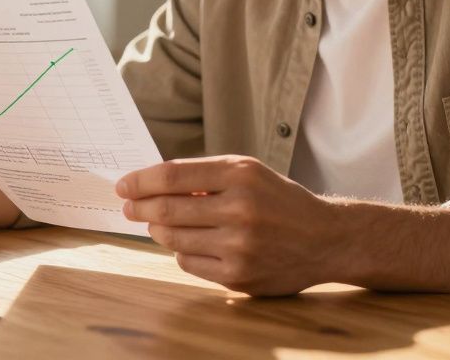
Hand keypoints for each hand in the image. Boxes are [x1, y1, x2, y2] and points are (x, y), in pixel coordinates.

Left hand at [117, 155, 340, 295]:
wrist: (325, 239)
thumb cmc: (278, 200)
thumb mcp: (247, 173)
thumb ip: (202, 176)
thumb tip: (150, 185)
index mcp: (240, 175)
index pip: (173, 176)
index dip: (140, 181)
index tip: (123, 186)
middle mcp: (240, 209)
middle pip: (167, 209)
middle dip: (139, 208)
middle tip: (128, 207)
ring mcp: (240, 246)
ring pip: (173, 238)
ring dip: (158, 230)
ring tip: (157, 223)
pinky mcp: (239, 276)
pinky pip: (188, 263)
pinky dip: (180, 251)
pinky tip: (189, 243)